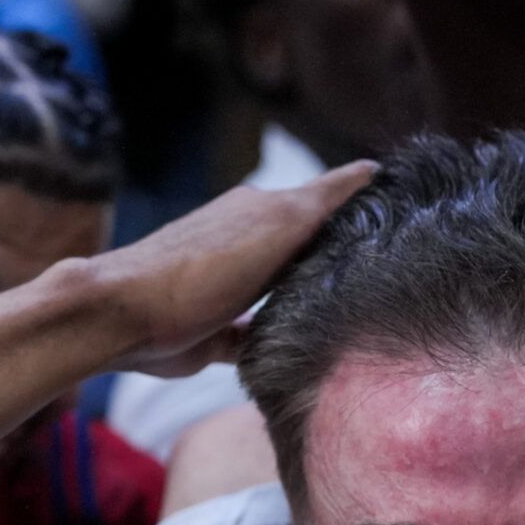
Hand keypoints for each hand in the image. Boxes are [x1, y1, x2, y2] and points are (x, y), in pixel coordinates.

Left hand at [99, 162, 376, 376]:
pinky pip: (256, 336)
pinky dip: (275, 342)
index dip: (357, 203)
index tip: (398, 210)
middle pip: (305, 246)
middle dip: (337, 253)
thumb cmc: (203, 268)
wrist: (126, 317)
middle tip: (384, 265)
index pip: (323, 200)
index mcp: (261, 211)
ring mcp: (229, 289)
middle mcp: (246, 244)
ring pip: (282, 291)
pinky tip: (298, 354)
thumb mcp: (276, 225)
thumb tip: (369, 170)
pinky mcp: (215, 332)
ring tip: (350, 311)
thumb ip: (322, 201)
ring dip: (307, 298)